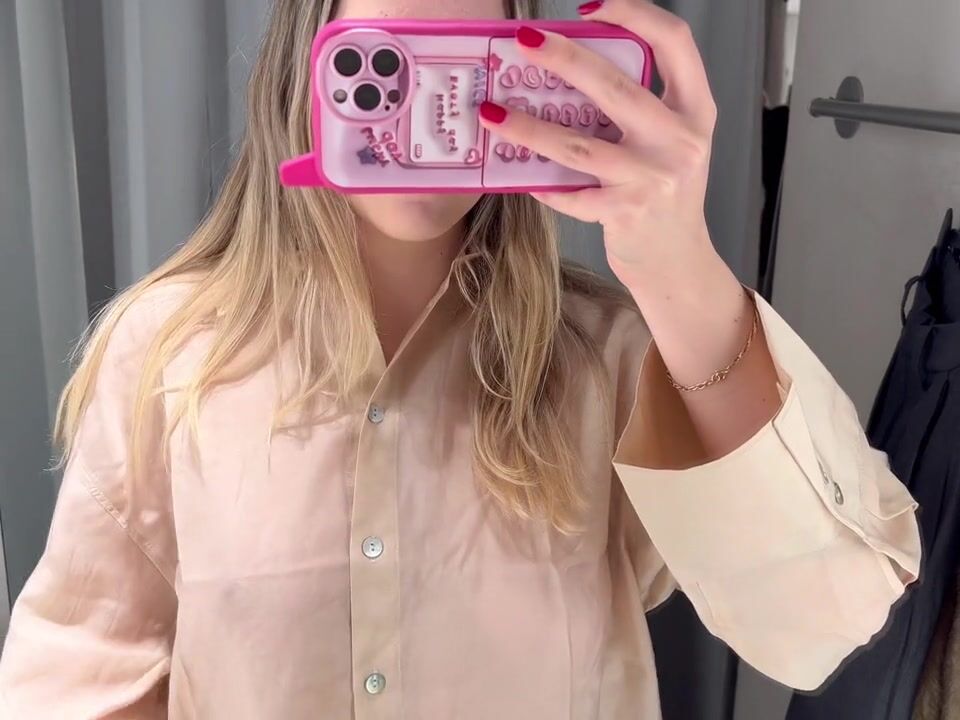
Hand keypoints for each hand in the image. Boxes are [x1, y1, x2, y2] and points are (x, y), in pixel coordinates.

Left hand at [478, 0, 718, 291]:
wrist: (677, 259)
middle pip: (616, 86)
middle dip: (564, 58)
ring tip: (491, 112)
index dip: (635, 14)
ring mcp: (652, 179)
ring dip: (529, 127)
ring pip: (579, 145)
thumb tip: (569, 67)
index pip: (675, 43)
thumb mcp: (671, 141)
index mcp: (695, 111)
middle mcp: (680, 141)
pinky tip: (519, 175)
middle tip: (524, 41)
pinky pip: (570, 193)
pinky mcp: (625, 213)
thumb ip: (641, 105)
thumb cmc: (665, 192)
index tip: (591, 7)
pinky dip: (541, 184)